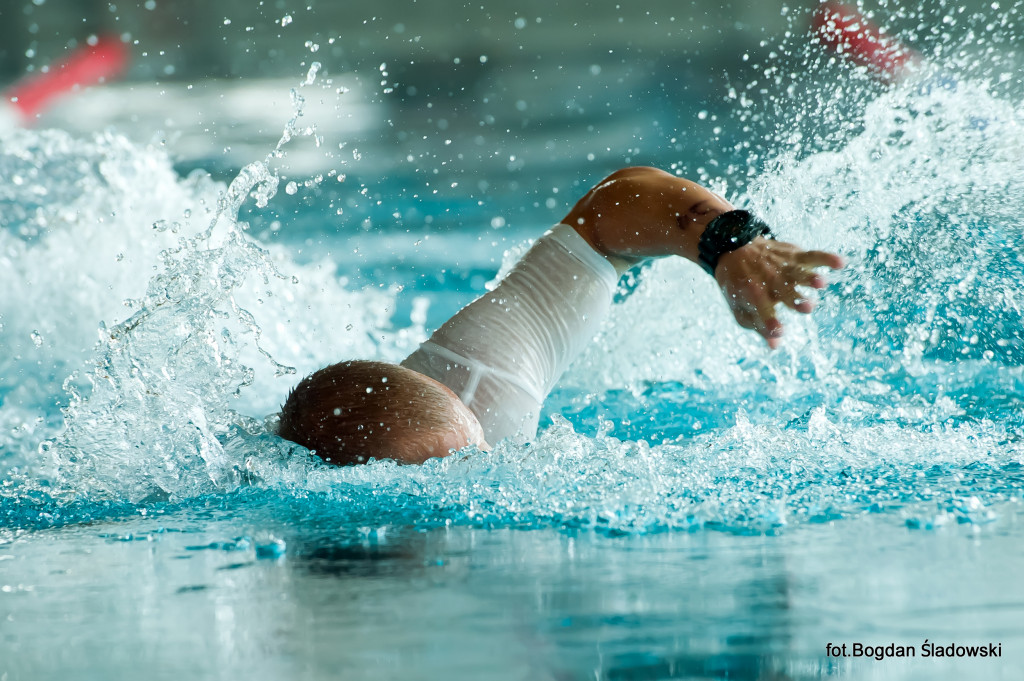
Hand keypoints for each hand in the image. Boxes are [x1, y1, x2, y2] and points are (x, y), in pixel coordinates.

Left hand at [714, 237, 844, 348]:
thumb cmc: (740, 287)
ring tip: (821, 283)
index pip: (760, 308)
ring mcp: (782, 266)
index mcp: (751, 294)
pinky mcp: (794, 255)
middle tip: (808, 307)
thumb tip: (775, 345)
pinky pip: (812, 256)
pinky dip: (826, 258)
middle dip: (796, 299)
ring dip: (810, 278)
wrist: (736, 249)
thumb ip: (759, 326)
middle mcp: (768, 279)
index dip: (769, 320)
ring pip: (798, 272)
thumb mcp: (741, 309)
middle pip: (784, 291)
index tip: (779, 330)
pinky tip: (841, 263)